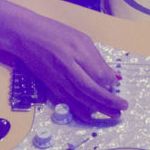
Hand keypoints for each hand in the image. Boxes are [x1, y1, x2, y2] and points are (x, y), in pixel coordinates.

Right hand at [9, 11, 127, 120]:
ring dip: (98, 108)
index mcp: (76, 51)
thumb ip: (95, 58)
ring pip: (79, 98)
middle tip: (122, 108)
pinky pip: (66, 101)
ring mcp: (57, 77)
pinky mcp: (49, 85)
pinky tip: (89, 117)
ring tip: (113, 115)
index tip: (116, 84)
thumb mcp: (80, 38)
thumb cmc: (55, 33)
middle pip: (90, 89)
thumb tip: (111, 76)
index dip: (109, 82)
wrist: (26, 35)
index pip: (97, 73)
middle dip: (108, 101)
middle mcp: (66, 66)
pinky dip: (78, 110)